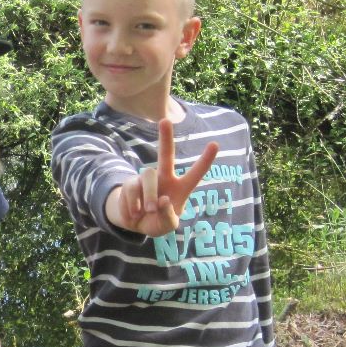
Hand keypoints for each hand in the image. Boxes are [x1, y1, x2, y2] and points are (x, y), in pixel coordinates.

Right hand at [112, 119, 218, 235]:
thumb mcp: (167, 226)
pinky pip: (131, 188)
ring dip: (148, 197)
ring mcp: (146, 179)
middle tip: (164, 120)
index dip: (205, 160)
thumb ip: (168, 216)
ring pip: (147, 176)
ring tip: (146, 211)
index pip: (195, 173)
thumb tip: (163, 200)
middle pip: (166, 155)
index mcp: (180, 188)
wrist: (134, 225)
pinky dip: (132, 204)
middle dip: (165, 138)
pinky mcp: (130, 183)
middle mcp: (164, 178)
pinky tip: (134, 214)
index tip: (215, 144)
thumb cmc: (157, 222)